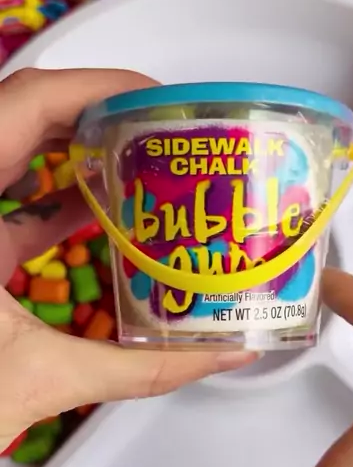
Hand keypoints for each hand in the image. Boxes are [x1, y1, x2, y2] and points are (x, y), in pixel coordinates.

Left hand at [0, 68, 255, 450]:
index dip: (99, 87)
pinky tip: (97, 211)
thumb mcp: (39, 379)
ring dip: (76, 146)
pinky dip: (55, 195)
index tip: (157, 100)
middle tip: (159, 128)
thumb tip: (218, 355)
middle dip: (97, 111)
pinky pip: (8, 195)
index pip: (26, 102)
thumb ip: (138, 370)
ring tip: (138, 159)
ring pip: (13, 146)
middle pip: (23, 111)